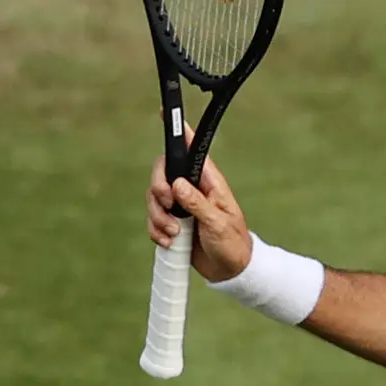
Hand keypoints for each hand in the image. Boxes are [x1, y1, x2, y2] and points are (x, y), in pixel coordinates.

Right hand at [147, 145, 255, 283]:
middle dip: (158, 190)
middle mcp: (192, 189)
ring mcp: (180, 205)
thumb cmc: (232, 244)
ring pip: (154, 198)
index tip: (165, 114)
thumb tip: (178, 186)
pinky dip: (156, 231)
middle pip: (161, 173)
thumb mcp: (218, 223)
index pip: (192, 150)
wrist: (229, 271)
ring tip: (175, 234)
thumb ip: (198, 204)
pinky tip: (170, 242)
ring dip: (157, 216)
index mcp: (208, 181)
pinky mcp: (172, 222)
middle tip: (168, 205)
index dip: (179, 132)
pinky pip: (153, 219)